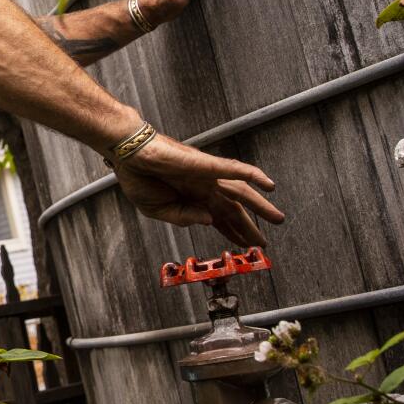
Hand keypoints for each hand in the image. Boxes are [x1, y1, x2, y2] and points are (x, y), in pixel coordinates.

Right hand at [115, 133, 282, 246]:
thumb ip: (183, 218)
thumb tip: (209, 221)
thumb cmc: (138, 178)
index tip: (246, 246)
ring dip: (260, 205)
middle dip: (250, 226)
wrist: (127, 156)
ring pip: (241, 191)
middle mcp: (203, 188)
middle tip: (264, 242)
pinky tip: (267, 184)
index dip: (233, 234)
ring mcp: (206, 176)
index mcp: (191, 200)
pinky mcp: (204, 165)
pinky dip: (251, 175)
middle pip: (234, 209)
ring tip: (277, 218)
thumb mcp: (158, 210)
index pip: (220, 219)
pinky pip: (232, 170)